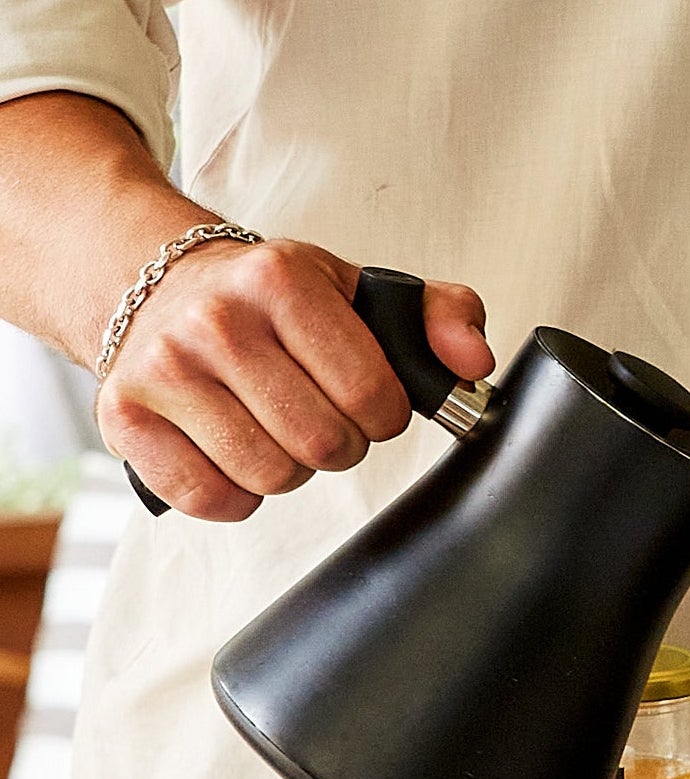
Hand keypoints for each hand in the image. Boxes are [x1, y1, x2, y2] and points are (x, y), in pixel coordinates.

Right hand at [95, 237, 492, 521]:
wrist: (156, 286)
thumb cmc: (273, 302)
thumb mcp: (360, 289)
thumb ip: (442, 316)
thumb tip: (474, 363)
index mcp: (281, 279)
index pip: (372, 394)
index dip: (384, 414)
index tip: (368, 399)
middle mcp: (215, 320)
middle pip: (323, 444)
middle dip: (339, 443)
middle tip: (320, 414)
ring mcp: (163, 370)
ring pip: (271, 476)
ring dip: (289, 468)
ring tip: (273, 426)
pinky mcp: (124, 418)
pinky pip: (209, 499)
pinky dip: (234, 493)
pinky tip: (230, 450)